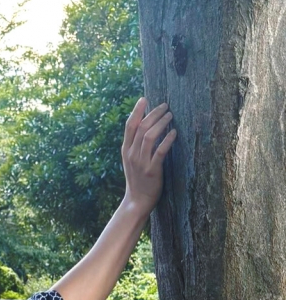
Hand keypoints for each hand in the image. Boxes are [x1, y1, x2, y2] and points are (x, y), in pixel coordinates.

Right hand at [121, 96, 176, 214]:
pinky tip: (174, 133)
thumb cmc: (137, 179)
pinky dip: (167, 140)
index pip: (130, 125)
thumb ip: (135, 145)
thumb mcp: (131, 160)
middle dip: (153, 114)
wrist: (137, 200)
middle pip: (141, 127)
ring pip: (149, 136)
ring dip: (161, 123)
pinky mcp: (152, 170)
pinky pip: (160, 152)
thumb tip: (145, 127)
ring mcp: (141, 162)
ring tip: (170, 116)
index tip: (144, 99)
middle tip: (165, 106)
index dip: (136, 111)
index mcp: (126, 150)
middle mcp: (131, 154)